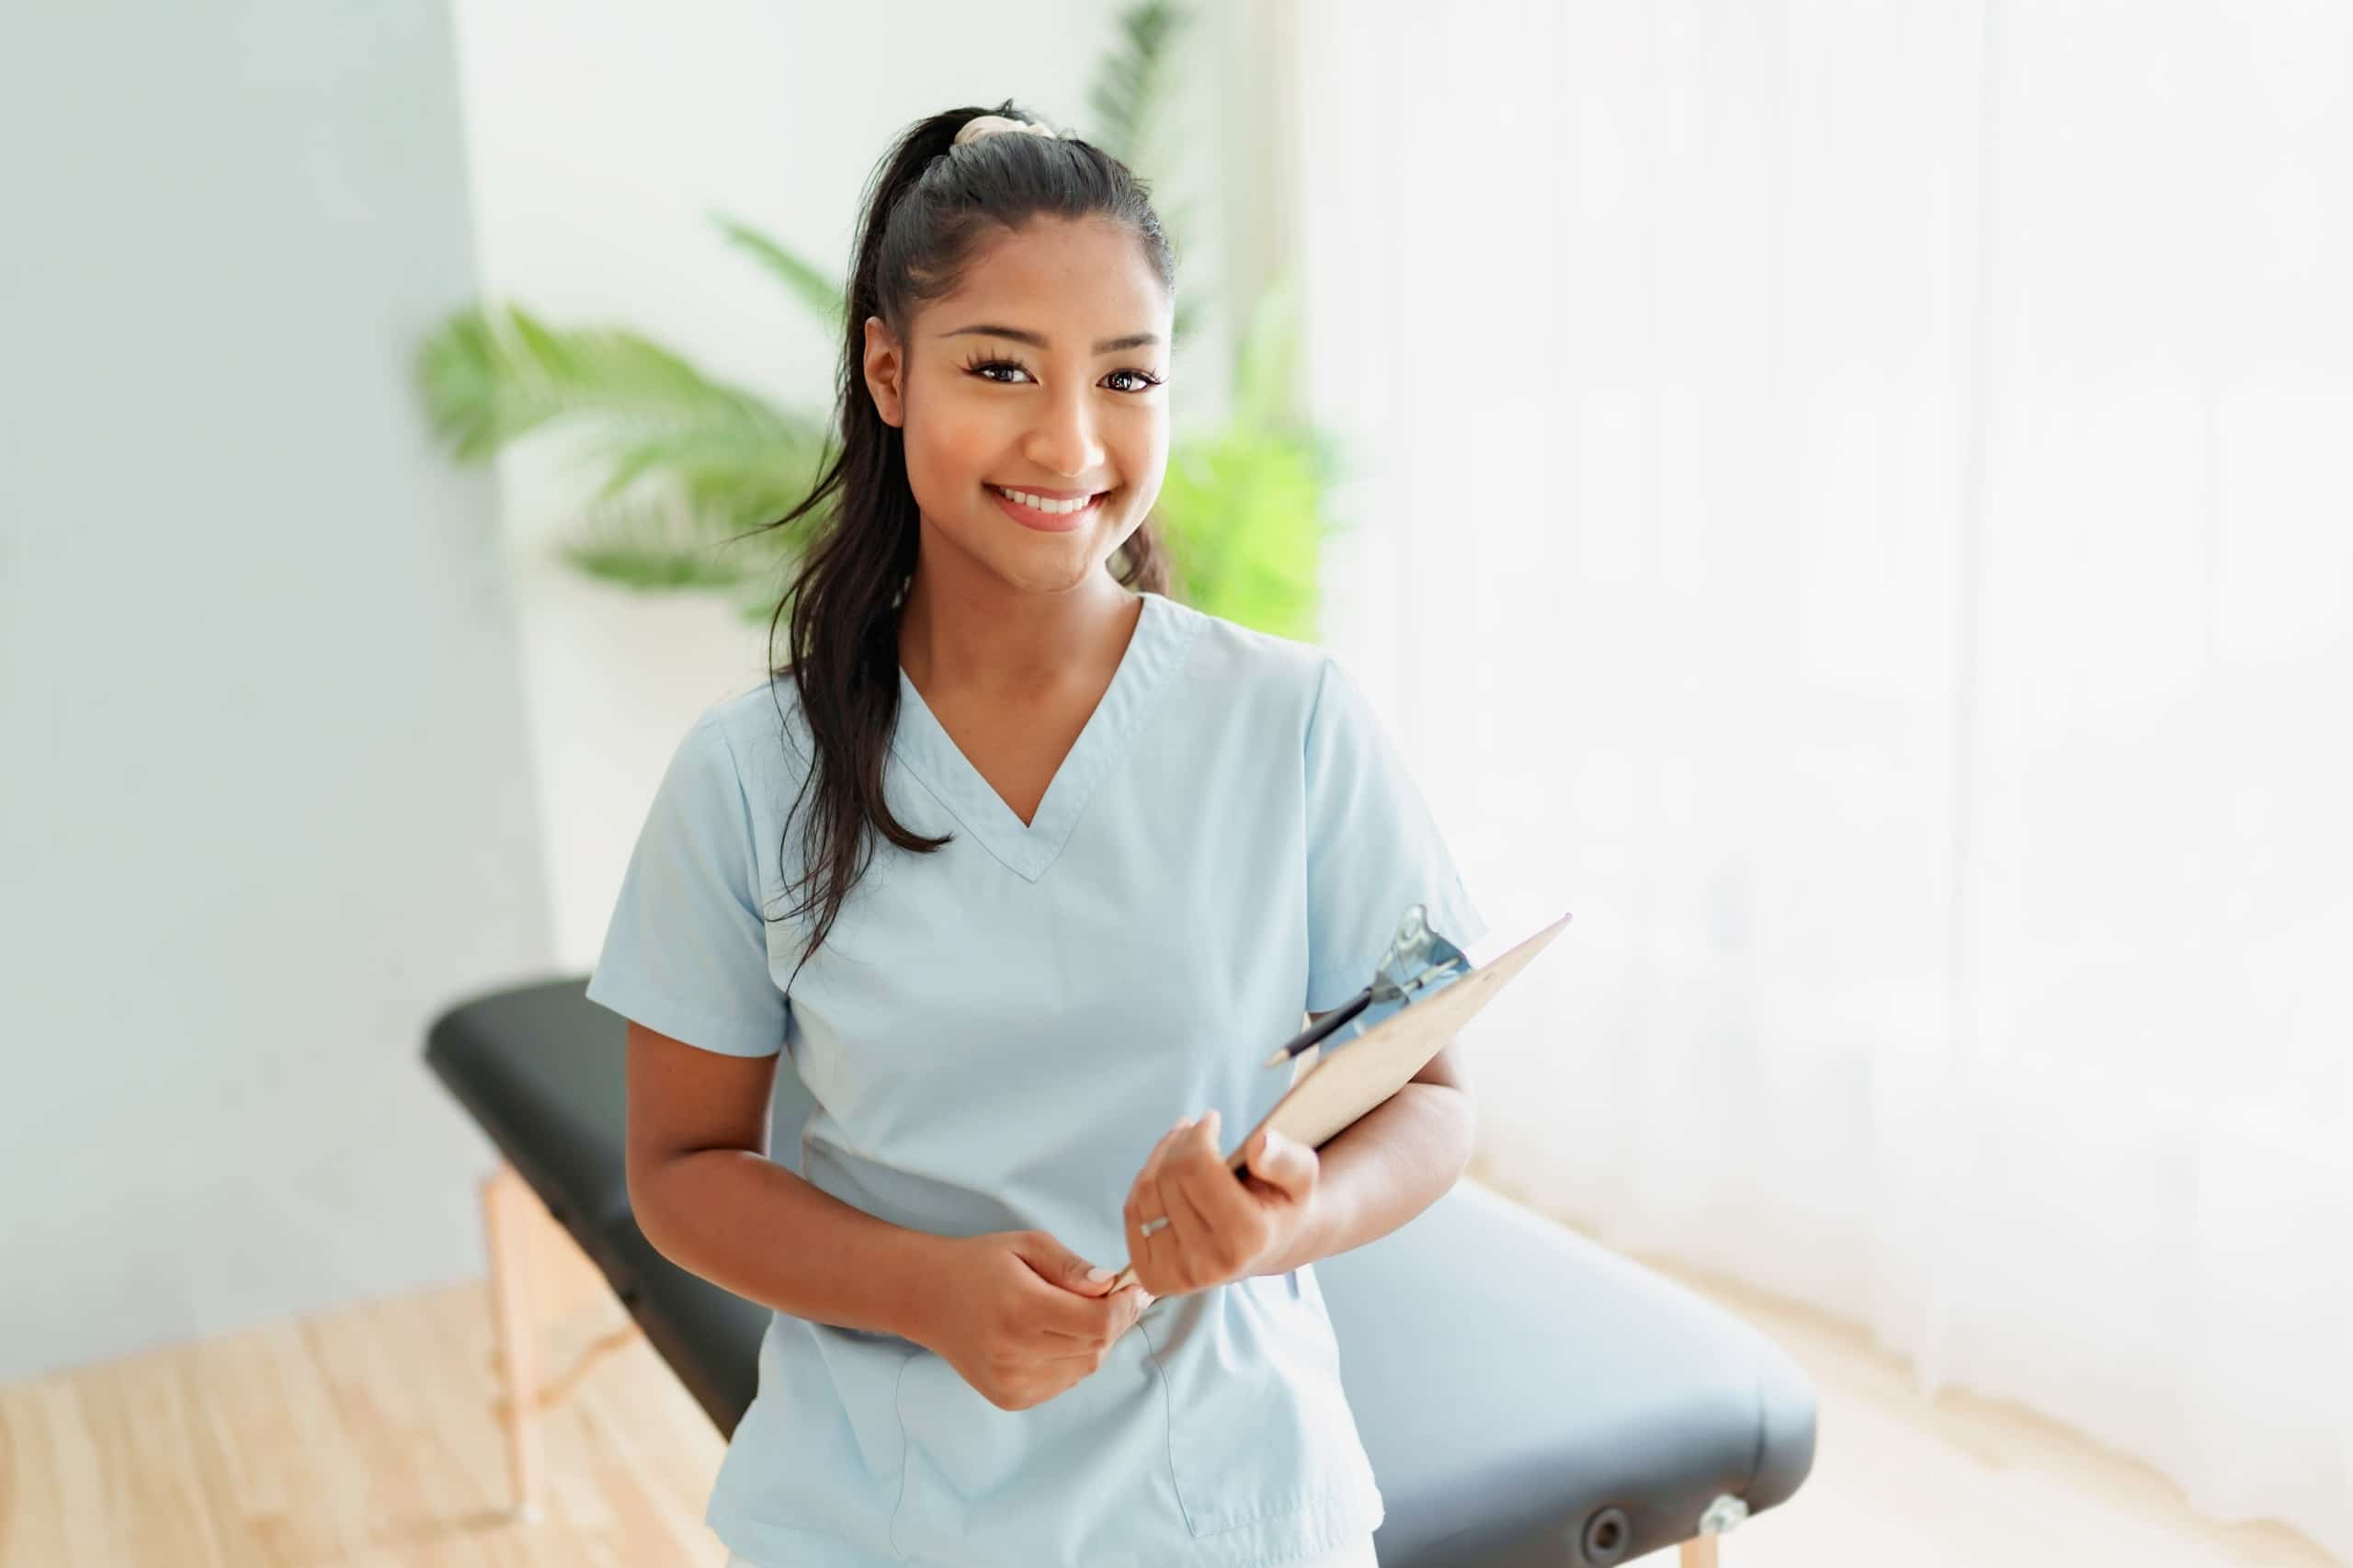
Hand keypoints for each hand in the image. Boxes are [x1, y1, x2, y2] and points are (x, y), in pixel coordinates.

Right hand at [915, 1230, 1153, 1411]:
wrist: (928, 1299)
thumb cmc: (981, 1264)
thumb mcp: (1028, 1245)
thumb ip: (1072, 1267)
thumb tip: (1112, 1286)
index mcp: (1022, 1310)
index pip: (1099, 1322)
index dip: (1127, 1307)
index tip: (1136, 1288)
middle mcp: (1016, 1354)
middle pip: (1097, 1347)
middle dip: (1114, 1321)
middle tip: (1110, 1296)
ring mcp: (1013, 1382)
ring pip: (1086, 1368)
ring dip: (1093, 1341)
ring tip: (1071, 1313)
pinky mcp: (1011, 1398)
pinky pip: (1065, 1381)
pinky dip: (1072, 1359)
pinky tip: (1051, 1336)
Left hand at [1121, 1110, 1319, 1297]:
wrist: (1269, 1246)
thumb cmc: (1283, 1204)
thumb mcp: (1301, 1177)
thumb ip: (1286, 1159)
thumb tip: (1259, 1143)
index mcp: (1247, 1239)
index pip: (1195, 1167)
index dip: (1199, 1133)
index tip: (1211, 1119)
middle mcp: (1210, 1264)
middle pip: (1168, 1177)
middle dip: (1180, 1142)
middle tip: (1197, 1130)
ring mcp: (1178, 1275)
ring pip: (1144, 1193)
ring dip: (1160, 1158)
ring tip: (1182, 1145)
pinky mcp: (1154, 1277)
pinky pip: (1132, 1215)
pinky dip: (1145, 1185)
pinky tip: (1167, 1175)